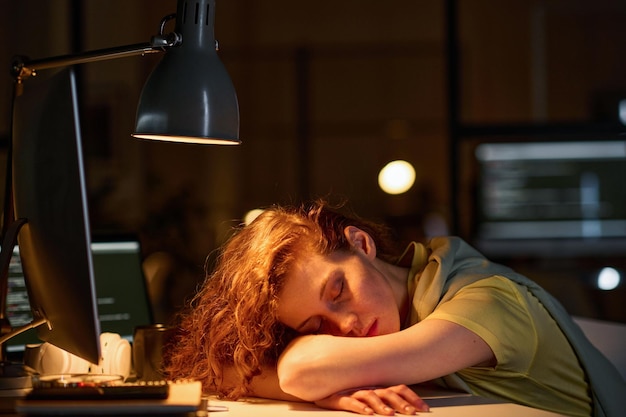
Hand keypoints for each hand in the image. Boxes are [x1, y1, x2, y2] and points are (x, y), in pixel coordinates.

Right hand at [314, 384, 429, 414]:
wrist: (319, 381)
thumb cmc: (345, 391)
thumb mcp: (367, 393)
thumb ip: (383, 398)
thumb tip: (405, 407)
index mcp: (376, 386)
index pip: (397, 389)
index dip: (412, 397)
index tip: (424, 408)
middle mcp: (367, 387)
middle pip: (387, 393)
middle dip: (401, 403)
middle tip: (411, 413)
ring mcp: (353, 391)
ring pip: (370, 396)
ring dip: (381, 405)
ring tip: (390, 414)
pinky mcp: (338, 398)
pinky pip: (350, 402)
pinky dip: (359, 407)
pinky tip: (367, 413)